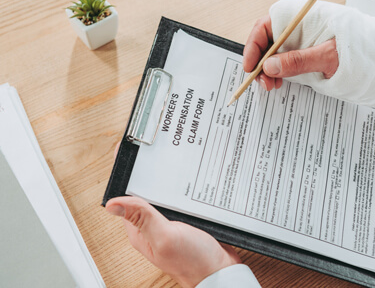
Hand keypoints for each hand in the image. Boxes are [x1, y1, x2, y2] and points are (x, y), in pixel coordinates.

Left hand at [106, 147, 240, 286]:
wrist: (221, 272)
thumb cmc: (194, 261)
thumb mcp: (165, 237)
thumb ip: (142, 218)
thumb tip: (112, 203)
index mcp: (140, 228)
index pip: (126, 194)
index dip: (126, 170)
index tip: (129, 147)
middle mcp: (152, 224)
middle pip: (144, 190)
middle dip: (147, 168)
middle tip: (151, 142)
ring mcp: (169, 221)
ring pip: (163, 192)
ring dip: (167, 177)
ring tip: (168, 153)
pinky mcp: (186, 219)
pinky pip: (180, 198)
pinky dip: (183, 187)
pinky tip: (190, 175)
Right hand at [242, 15, 338, 90]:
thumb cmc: (358, 52)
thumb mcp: (327, 58)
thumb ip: (297, 61)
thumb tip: (269, 66)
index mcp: (304, 19)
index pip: (267, 26)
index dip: (254, 45)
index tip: (250, 66)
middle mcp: (299, 28)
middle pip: (267, 40)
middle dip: (260, 62)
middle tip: (261, 82)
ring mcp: (301, 42)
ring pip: (273, 53)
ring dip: (267, 70)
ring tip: (271, 86)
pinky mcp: (304, 55)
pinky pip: (283, 62)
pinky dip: (277, 73)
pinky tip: (279, 83)